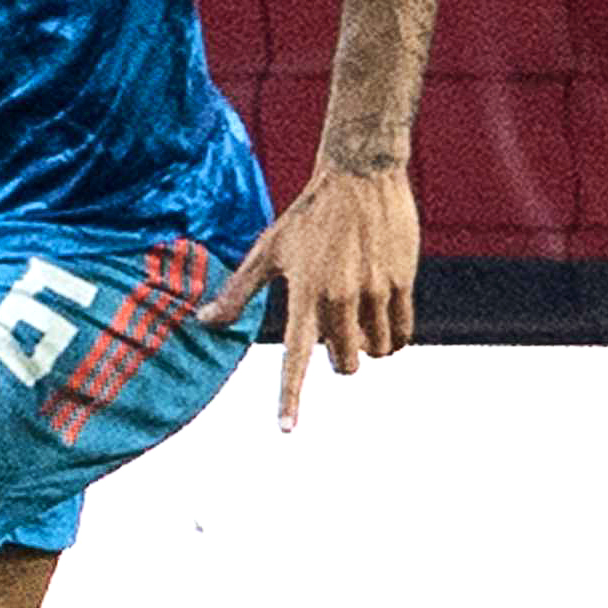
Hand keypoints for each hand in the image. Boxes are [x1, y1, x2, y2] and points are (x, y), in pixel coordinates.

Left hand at [207, 160, 415, 427]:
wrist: (360, 178)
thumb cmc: (306, 216)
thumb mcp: (267, 251)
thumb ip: (238, 293)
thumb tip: (202, 322)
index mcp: (304, 294)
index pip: (294, 357)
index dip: (290, 396)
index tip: (286, 429)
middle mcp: (341, 299)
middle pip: (346, 363)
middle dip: (340, 361)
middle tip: (334, 331)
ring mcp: (376, 293)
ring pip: (378, 352)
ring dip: (369, 348)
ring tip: (358, 318)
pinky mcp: (403, 284)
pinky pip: (404, 334)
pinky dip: (394, 336)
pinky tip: (382, 318)